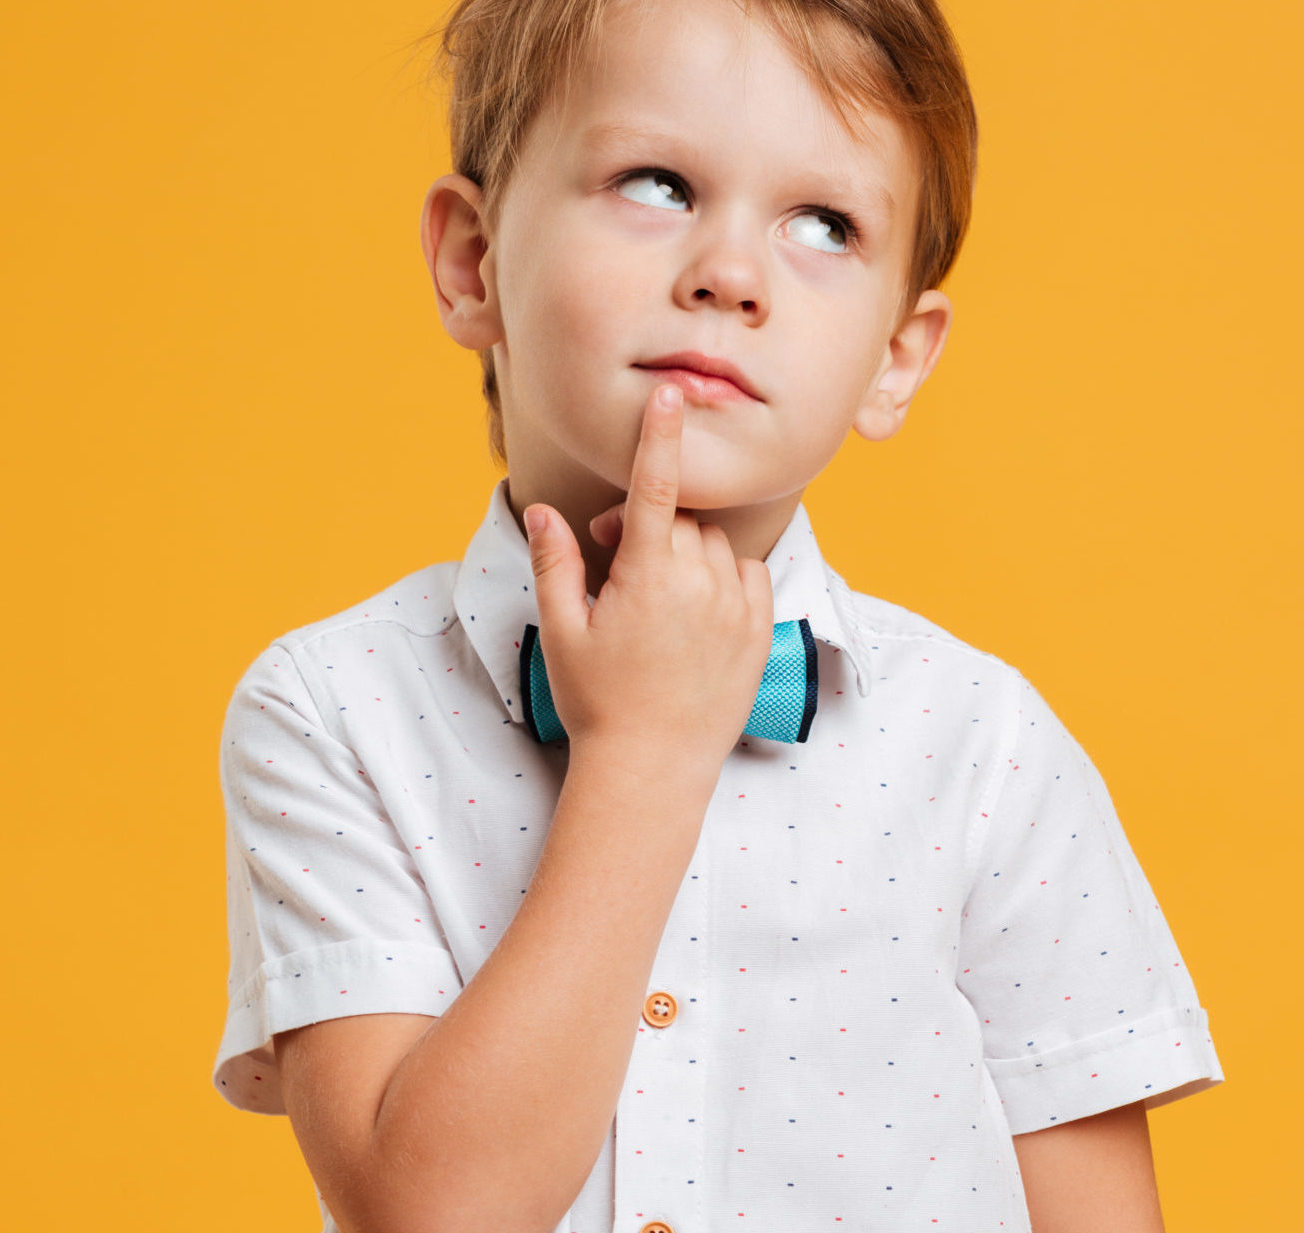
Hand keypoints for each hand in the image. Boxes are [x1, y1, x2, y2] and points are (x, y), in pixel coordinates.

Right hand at [521, 384, 774, 762]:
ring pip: (715, 545)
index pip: (657, 488)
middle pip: (682, 520)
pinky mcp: (761, 631)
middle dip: (650, 526)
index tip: (671, 394)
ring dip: (687, 552)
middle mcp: (700, 585)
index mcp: (648, 577)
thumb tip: (543, 511)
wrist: (654, 767)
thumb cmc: (599, 701)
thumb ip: (555, 563)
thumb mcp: (562, 632)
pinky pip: (747, 574)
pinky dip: (723, 576)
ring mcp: (737, 608)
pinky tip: (695, 610)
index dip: (661, 437)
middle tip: (615, 560)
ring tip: (656, 596)